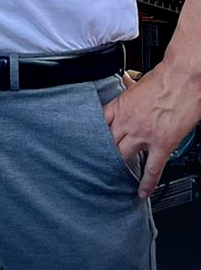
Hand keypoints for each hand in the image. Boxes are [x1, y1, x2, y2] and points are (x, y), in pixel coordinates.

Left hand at [103, 61, 200, 196]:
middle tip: (95, 165)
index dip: (91, 137)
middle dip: (101, 155)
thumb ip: (127, 91)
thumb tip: (125, 83)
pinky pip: (153, 168)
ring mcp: (144, 135)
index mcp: (119, 106)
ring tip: (114, 177)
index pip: (97, 125)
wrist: (184, 78)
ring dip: (119, 167)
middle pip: (107, 144)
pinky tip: (142, 191)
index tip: (85, 145)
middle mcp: (127, 122)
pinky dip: (147, 182)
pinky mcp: (163, 144)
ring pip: (124, 157)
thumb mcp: (136, 84)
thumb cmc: (163, 78)